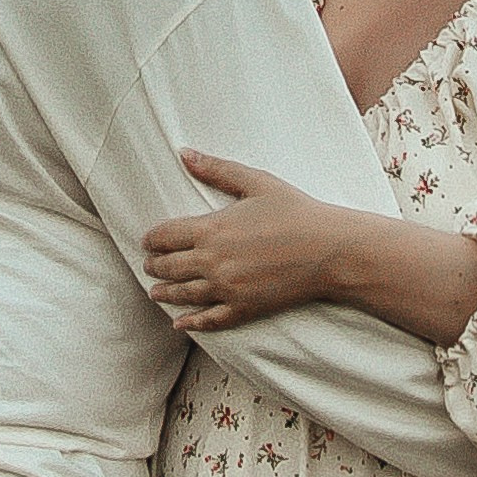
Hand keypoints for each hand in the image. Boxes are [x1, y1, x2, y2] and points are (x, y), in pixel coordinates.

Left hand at [143, 151, 344, 331]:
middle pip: (169, 267)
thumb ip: (216, 169)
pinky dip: (191, 322)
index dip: (151, 239)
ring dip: (165, 292)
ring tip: (155, 292)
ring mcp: (227, 288)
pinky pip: (209, 320)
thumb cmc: (296, 211)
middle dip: (155, 265)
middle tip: (150, 264)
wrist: (329, 250)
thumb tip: (184, 153)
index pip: (165, 236)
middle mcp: (212, 262)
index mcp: (211, 229)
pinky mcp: (243, 309)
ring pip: (183, 294)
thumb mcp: (256, 182)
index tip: (147, 241)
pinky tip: (180, 323)